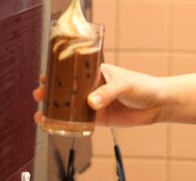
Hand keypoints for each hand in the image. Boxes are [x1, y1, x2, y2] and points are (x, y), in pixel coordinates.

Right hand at [33, 64, 165, 127]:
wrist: (157, 104)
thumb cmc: (143, 85)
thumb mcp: (124, 84)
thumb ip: (108, 92)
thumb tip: (91, 102)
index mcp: (97, 72)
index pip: (74, 70)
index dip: (58, 72)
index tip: (45, 76)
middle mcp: (93, 86)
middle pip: (68, 88)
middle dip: (51, 91)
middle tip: (38, 94)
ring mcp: (94, 102)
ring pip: (70, 105)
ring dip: (55, 108)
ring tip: (40, 113)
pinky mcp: (98, 118)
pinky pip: (79, 120)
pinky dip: (67, 123)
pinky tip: (55, 125)